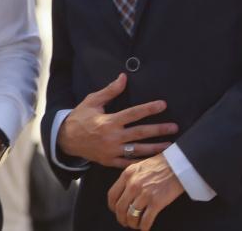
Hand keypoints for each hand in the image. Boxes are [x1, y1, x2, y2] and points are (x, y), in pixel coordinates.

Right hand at [58, 73, 177, 167]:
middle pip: (140, 133)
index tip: (163, 104)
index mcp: (109, 121)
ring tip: (171, 146)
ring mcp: (112, 151)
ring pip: (138, 150)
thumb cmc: (80, 117)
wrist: (66, 139)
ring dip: (155, 148)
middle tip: (175, 127)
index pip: (133, 113)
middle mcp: (112, 137)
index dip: (149, 108)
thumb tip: (124, 77)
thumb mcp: (92, 101)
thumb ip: (110, 90)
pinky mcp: (109, 161)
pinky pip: (128, 163)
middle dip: (159, 130)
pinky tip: (154, 160)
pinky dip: (141, 162)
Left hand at [108, 153, 184, 228]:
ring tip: (135, 225)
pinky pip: (146, 220)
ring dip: (132, 223)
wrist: (177, 164)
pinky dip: (144, 227)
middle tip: (125, 222)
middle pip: (120, 208)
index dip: (112, 207)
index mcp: (127, 175)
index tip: (116, 211)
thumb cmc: (160, 164)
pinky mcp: (156, 202)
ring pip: (131, 216)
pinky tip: (145, 228)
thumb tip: (124, 192)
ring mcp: (144, 194)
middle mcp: (133, 185)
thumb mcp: (139, 165)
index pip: (112, 195)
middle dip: (121, 218)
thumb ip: (130, 177)